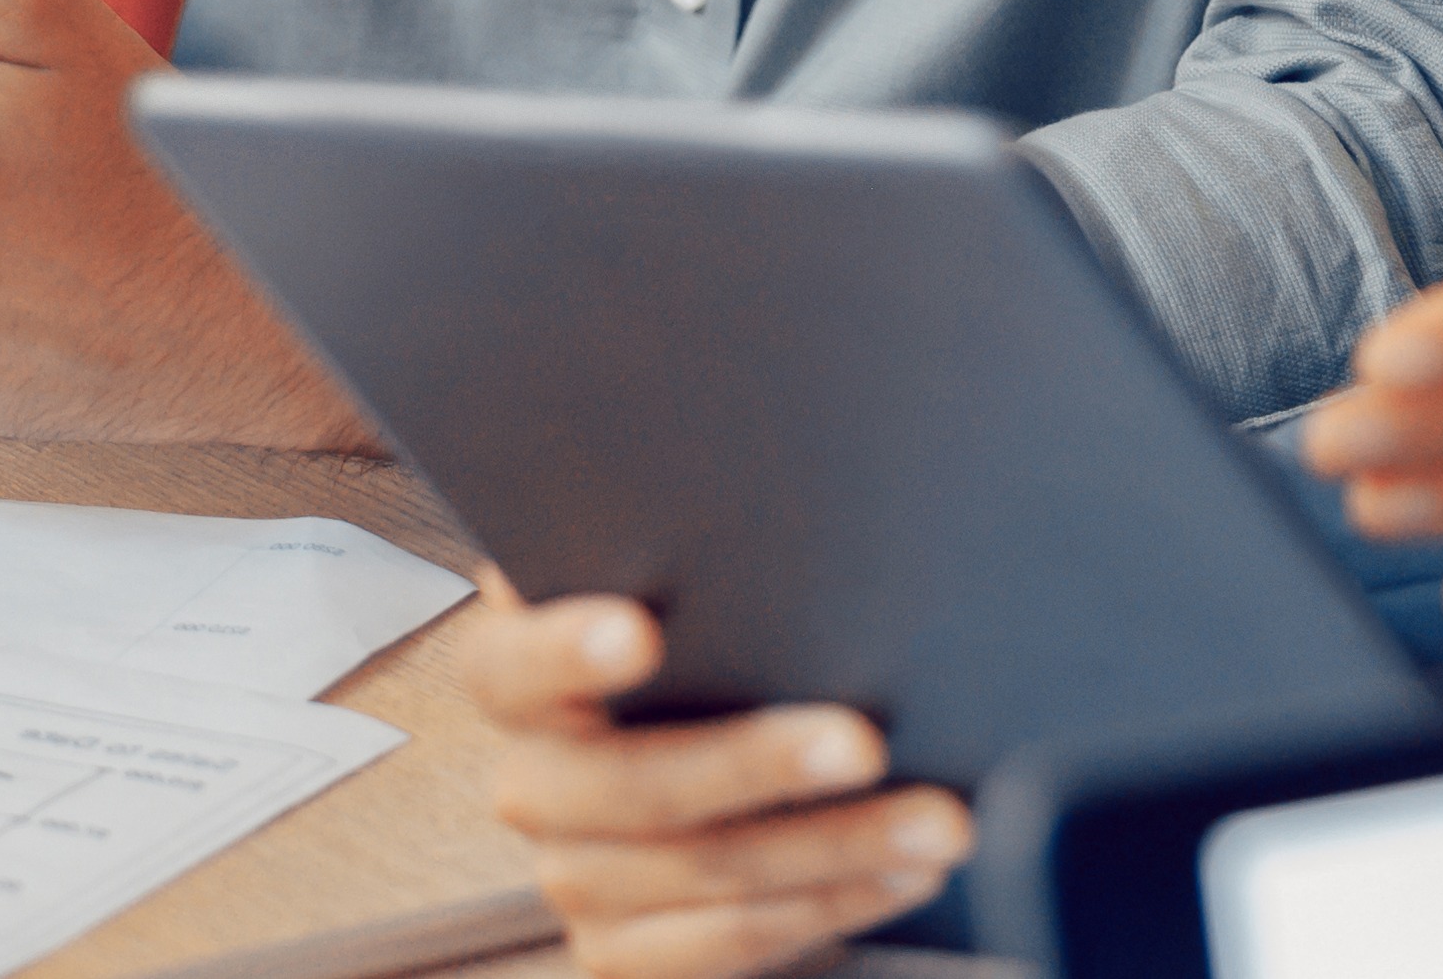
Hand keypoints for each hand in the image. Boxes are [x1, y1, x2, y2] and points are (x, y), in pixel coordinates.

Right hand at [474, 594, 966, 978]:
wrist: (720, 771)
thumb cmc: (717, 651)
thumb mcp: (693, 594)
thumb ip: (702, 561)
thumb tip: (795, 507)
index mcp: (523, 677)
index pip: (509, 666)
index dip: (564, 651)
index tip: (640, 631)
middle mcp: (538, 783)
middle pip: (628, 786)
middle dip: (757, 763)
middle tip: (861, 741)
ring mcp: (578, 877)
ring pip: (703, 872)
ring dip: (835, 847)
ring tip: (933, 819)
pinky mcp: (626, 953)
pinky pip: (729, 942)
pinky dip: (831, 905)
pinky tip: (901, 871)